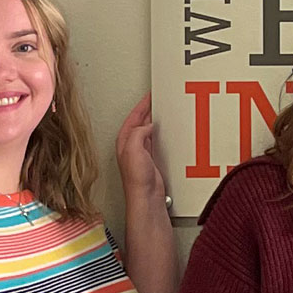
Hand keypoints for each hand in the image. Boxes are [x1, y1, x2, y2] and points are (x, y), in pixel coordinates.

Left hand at [115, 95, 168, 209]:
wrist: (146, 197)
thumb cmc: (137, 179)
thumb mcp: (133, 148)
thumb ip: (139, 133)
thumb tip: (148, 125)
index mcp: (124, 141)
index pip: (133, 117)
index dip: (142, 105)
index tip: (150, 95)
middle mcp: (132, 146)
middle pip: (140, 122)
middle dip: (148, 110)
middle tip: (158, 100)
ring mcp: (142, 153)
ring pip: (149, 131)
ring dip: (155, 121)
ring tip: (163, 111)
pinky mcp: (152, 160)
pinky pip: (157, 140)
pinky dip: (161, 133)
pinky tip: (167, 131)